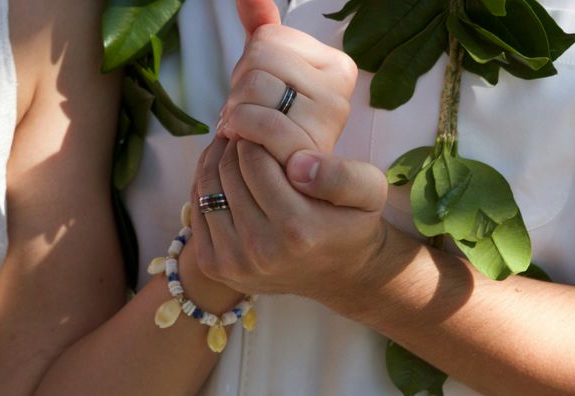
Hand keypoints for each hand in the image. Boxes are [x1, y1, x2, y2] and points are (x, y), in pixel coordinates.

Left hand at [189, 136, 388, 299]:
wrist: (339, 273)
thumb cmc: (352, 223)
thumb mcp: (370, 191)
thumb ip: (341, 173)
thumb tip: (297, 163)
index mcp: (297, 229)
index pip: (254, 160)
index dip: (255, 136)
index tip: (262, 130)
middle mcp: (261, 250)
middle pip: (228, 172)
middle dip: (235, 146)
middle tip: (246, 135)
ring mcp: (234, 262)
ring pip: (207, 188)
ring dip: (216, 161)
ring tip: (235, 151)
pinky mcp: (216, 266)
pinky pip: (197, 209)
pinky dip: (205, 185)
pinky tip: (226, 176)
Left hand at [218, 0, 358, 161]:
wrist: (280, 189)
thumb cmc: (274, 128)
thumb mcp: (272, 74)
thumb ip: (262, 27)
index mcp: (338, 68)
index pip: (269, 37)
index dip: (250, 62)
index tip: (260, 93)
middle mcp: (340, 94)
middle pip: (260, 56)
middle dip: (239, 86)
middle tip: (246, 115)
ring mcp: (326, 125)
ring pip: (253, 86)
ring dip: (234, 110)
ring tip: (244, 130)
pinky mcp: (305, 154)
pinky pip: (255, 121)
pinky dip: (236, 129)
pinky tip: (240, 142)